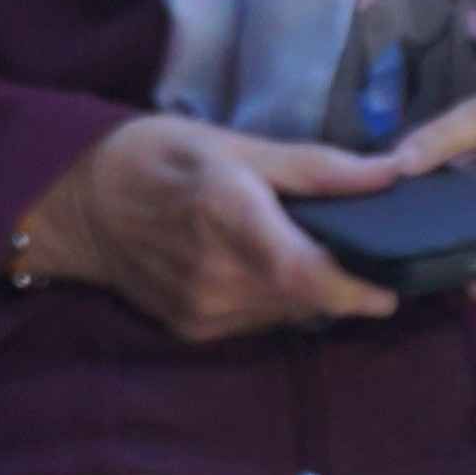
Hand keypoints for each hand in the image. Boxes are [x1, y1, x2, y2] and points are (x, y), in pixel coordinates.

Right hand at [9, 115, 400, 344]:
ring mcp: (200, 310)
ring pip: (284, 315)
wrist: (80, 201)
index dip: (358, 289)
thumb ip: (318, 168)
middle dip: (344, 286)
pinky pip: (254, 321)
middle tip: (370, 259)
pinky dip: (275, 300)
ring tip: (322, 257)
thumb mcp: (241, 145)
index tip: (394, 286)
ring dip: (310, 294)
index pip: (308, 276)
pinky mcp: (189, 330)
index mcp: (231, 218)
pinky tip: (271, 268)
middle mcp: (216, 276)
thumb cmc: (164, 156)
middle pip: (305, 300)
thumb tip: (390, 172)